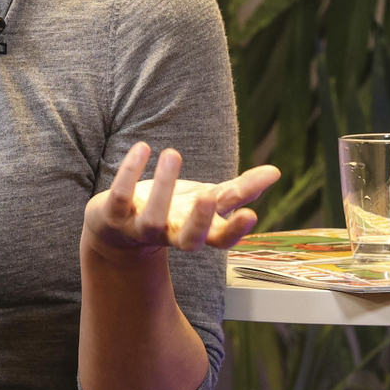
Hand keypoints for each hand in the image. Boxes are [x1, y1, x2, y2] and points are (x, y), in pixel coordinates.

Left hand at [82, 143, 279, 264]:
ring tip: (173, 153)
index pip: (221, 240)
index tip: (251, 215)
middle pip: (189, 240)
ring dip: (163, 187)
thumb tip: (275, 172)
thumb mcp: (206, 200)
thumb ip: (240, 190)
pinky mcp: (114, 215)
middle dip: (200, 220)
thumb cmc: (171, 211)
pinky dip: (130, 172)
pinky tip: (142, 148)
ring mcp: (141, 228)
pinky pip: (121, 197)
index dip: (236, 231)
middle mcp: (171, 235)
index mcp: (197, 232)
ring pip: (153, 218)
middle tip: (209, 197)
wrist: (116, 230)